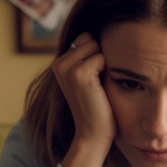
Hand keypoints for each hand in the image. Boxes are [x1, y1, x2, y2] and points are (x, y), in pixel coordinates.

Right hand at [53, 33, 113, 166]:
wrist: (93, 134)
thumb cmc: (97, 106)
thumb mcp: (88, 78)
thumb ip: (87, 57)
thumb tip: (103, 32)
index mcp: (59, 63)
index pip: (85, 37)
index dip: (96, 54)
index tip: (95, 78)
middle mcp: (59, 63)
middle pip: (90, 38)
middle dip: (100, 56)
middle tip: (97, 83)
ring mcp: (67, 68)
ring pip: (96, 46)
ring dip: (104, 64)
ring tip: (98, 86)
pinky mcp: (79, 74)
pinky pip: (102, 57)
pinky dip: (107, 71)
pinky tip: (100, 89)